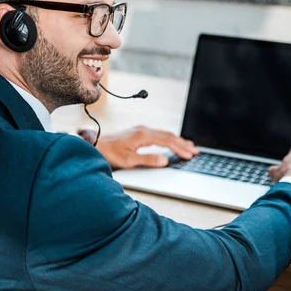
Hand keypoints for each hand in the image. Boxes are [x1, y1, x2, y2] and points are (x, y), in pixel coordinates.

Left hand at [78, 125, 198, 169]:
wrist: (94, 145)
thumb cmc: (109, 153)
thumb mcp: (128, 160)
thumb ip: (148, 160)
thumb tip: (165, 160)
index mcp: (143, 135)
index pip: (167, 141)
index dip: (180, 149)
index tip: (190, 155)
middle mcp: (143, 130)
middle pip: (168, 136)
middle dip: (183, 144)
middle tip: (195, 151)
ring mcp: (140, 130)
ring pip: (164, 134)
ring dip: (177, 141)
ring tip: (189, 147)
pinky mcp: (137, 133)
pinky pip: (158, 134)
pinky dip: (169, 139)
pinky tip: (172, 143)